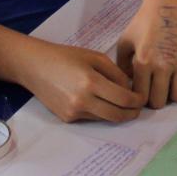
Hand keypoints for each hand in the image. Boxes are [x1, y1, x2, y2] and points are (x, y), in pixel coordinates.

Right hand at [18, 39, 144, 122]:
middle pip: (117, 115)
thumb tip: (130, 90)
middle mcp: (82, 101)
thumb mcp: (95, 57)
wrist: (34, 67)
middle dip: (131, 113)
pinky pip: (91, 118)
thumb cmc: (65, 56)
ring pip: (105, 118)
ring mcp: (73, 112)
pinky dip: (100, 111)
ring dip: (116, 113)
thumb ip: (116, 74)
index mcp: (91, 82)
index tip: (142, 98)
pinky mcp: (67, 119)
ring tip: (122, 104)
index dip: (137, 101)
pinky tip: (99, 101)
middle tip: (137, 108)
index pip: (124, 99)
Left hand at [116, 2, 176, 108]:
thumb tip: (127, 83)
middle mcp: (161, 65)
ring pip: (174, 98)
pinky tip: (173, 82)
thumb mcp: (126, 40)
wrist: (169, 4)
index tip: (138, 94)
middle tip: (151, 91)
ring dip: (168, 96)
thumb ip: (121, 64)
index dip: (137, 99)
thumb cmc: (146, 21)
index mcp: (143, 61)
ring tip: (163, 88)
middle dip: (152, 100)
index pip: (140, 95)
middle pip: (157, 102)